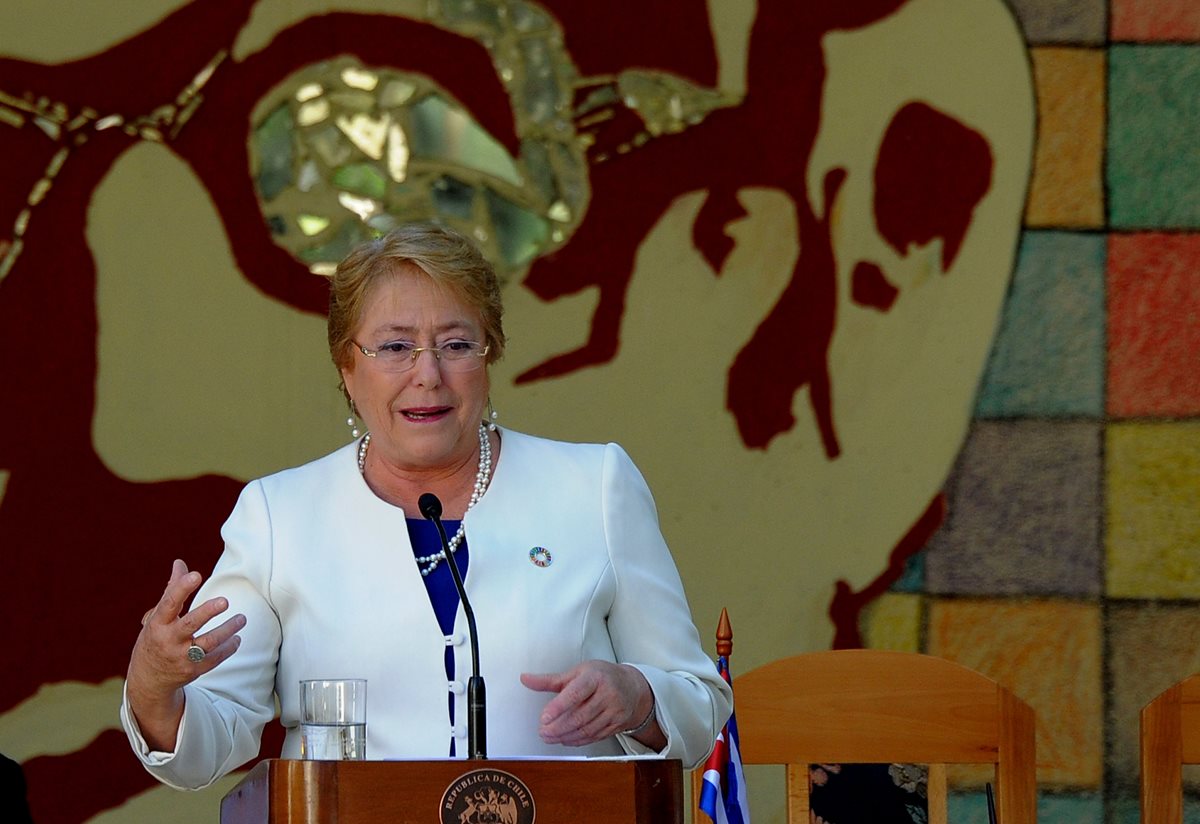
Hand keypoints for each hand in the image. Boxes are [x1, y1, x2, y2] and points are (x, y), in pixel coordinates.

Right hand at [125, 559, 244, 749]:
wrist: (148, 680)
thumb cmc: (155, 639)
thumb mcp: (157, 618)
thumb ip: (172, 591)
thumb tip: (180, 563)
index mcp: (157, 624)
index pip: (169, 604)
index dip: (181, 589)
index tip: (195, 575)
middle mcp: (168, 640)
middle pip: (190, 624)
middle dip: (207, 612)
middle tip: (225, 601)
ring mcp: (180, 657)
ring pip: (208, 643)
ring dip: (227, 630)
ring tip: (241, 619)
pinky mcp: (193, 671)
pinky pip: (214, 658)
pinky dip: (228, 648)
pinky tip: (237, 638)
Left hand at [520, 660, 664, 749]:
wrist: (631, 687)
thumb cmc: (601, 676)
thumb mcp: (577, 672)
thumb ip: (550, 680)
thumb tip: (526, 679)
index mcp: (595, 677)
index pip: (575, 693)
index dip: (559, 706)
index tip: (544, 717)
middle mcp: (607, 694)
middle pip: (580, 715)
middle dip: (558, 727)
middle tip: (543, 731)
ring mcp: (614, 710)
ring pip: (587, 729)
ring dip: (565, 736)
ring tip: (549, 737)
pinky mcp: (617, 724)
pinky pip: (595, 736)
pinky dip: (578, 740)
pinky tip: (565, 739)